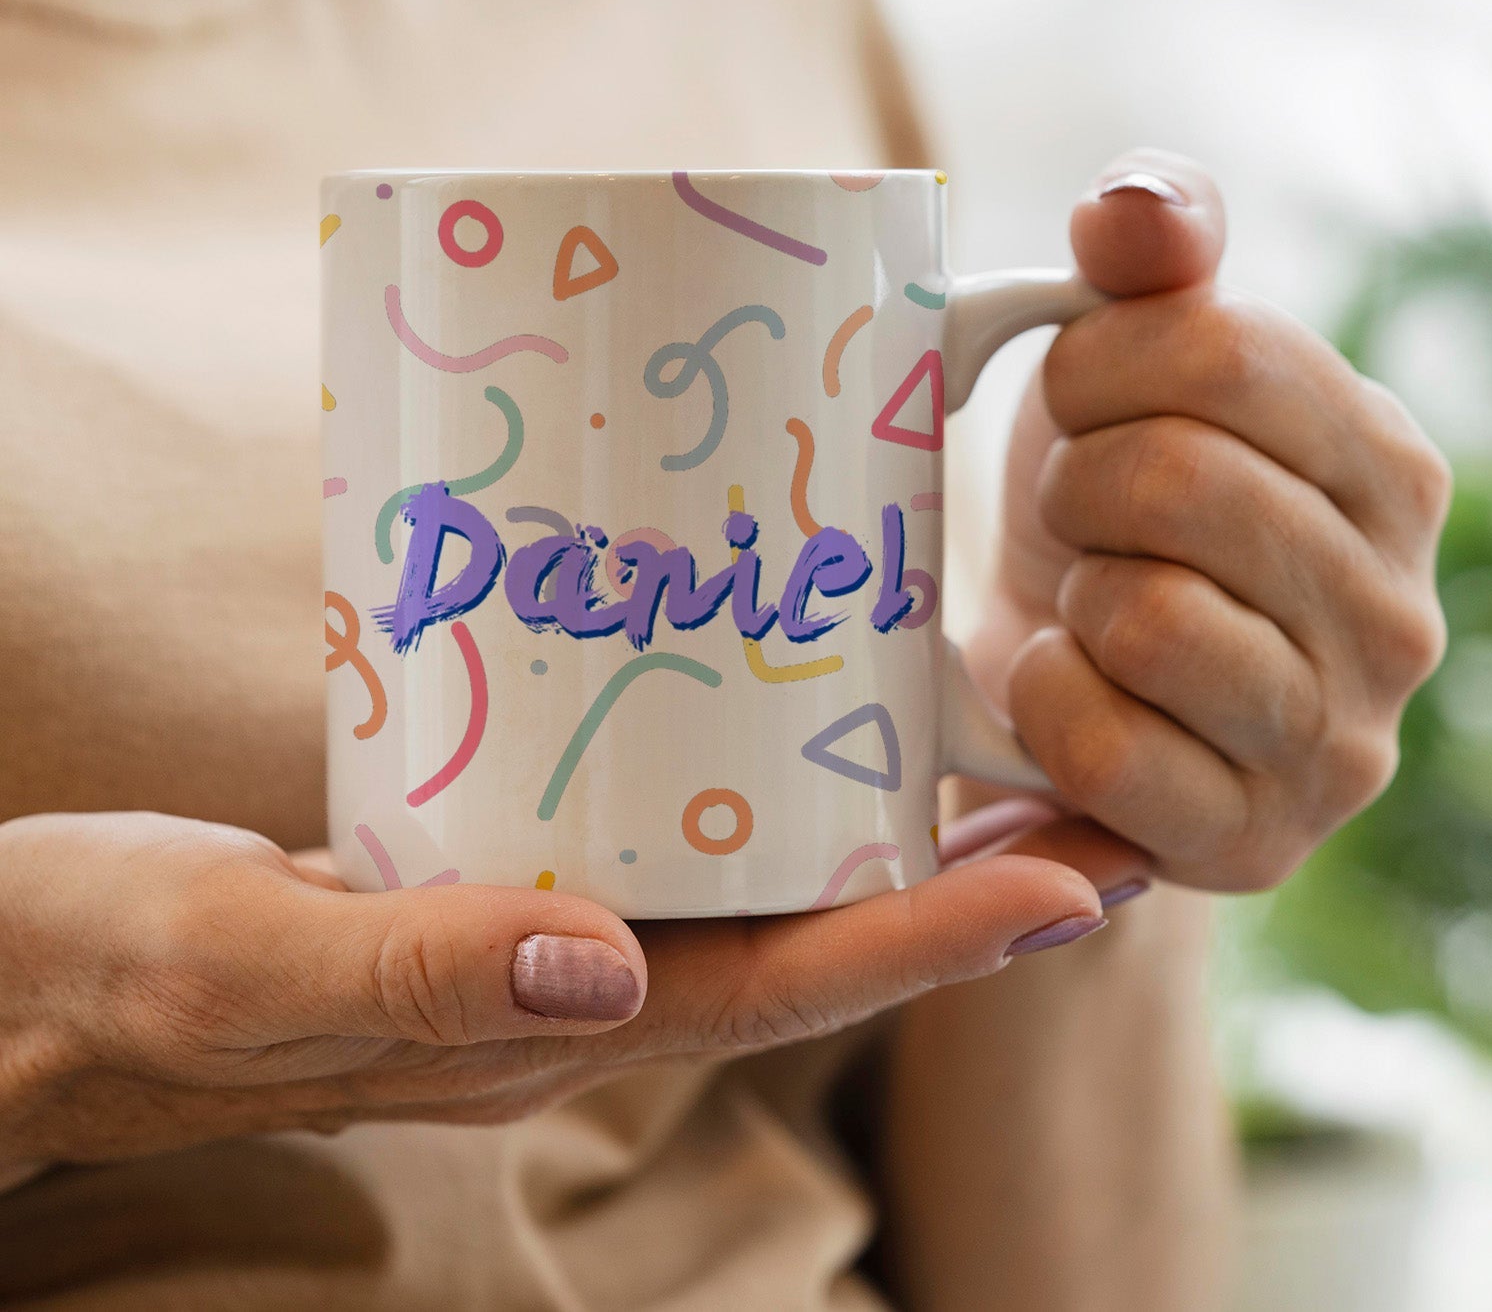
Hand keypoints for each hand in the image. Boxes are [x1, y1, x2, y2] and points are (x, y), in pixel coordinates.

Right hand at [0, 810, 1104, 1175]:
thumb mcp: (229, 965)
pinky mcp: (500, 880)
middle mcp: (570, 995)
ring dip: (891, 843)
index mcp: (530, 1034)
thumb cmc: (116, 976)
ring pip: (759, 899)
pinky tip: (809, 734)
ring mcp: (544, 942)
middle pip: (809, 947)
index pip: (775, 992)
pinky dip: (768, 801)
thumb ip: (398, 972)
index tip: (1075, 881)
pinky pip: (673, 847)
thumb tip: (594, 968)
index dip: (931, 943)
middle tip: (1106, 799)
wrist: (38, 975)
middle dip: (966, 890)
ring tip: (1013, 758)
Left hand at [962, 148, 1449, 891]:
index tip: (1073, 403)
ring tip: (1085, 603)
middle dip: (1076, 485)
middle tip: (1074, 515)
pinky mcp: (1250, 839)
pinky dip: (1048, 700)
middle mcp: (1395, 610)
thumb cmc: (1102, 509)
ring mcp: (1335, 741)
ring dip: (1071, 596)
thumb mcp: (1126, 363)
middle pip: (1176, 482)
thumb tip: (1131, 209)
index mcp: (1387, 465)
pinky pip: (1107, 749)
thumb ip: (1153, 253)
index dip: (1095, 367)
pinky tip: (1065, 683)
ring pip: (1148, 618)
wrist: (1070, 675)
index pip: (1223, 354)